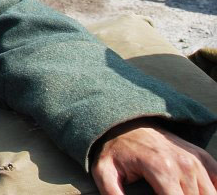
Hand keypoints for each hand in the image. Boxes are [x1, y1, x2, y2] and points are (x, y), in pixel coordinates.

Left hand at [93, 120, 216, 194]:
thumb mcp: (104, 172)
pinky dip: (211, 190)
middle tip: (161, 194)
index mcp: (162, 169)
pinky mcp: (202, 158)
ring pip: (210, 194)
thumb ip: (113, 194)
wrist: (126, 123)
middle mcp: (184, 164)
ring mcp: (195, 160)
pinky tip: (195, 192)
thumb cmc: (115, 151)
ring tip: (173, 193)